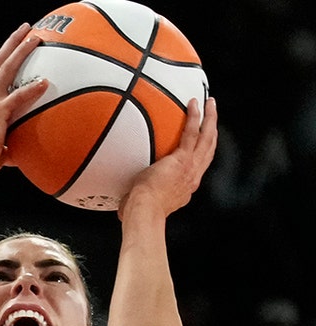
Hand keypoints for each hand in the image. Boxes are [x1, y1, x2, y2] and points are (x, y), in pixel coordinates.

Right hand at [0, 24, 48, 178]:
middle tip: (26, 29)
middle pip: (0, 61)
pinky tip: (45, 82)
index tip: (16, 45)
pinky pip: (18, 96)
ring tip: (35, 38)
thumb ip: (10, 145)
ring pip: (6, 69)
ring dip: (21, 51)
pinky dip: (32, 88)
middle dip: (13, 43)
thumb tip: (22, 153)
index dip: (6, 57)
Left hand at [119, 97, 217, 220]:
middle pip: (208, 150)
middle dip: (212, 132)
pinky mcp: (183, 160)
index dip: (200, 155)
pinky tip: (194, 104)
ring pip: (207, 138)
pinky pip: (192, 133)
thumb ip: (135, 197)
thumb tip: (121, 202)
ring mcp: (190, 168)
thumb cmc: (138, 212)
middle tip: (212, 116)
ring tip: (210, 104)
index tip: (199, 145)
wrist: (144, 211)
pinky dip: (195, 117)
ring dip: (210, 119)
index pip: (196, 167)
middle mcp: (192, 177)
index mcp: (184, 187)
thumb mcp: (139, 202)